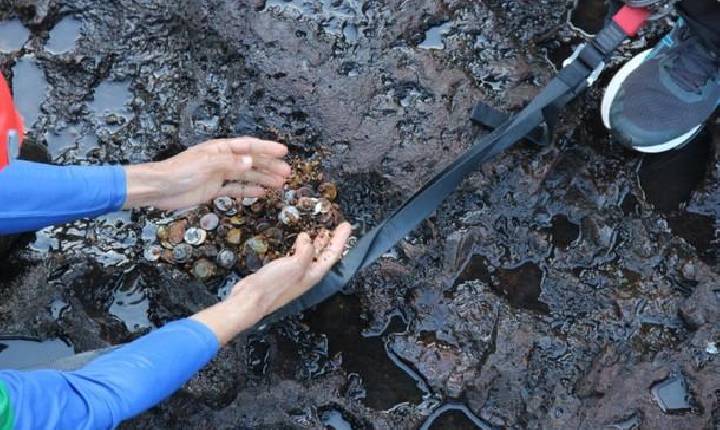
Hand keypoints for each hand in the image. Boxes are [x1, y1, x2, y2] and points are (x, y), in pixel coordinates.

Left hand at [123, 137, 289, 209]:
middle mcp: (222, 160)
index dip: (266, 148)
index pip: (248, 146)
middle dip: (269, 166)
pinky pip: (235, 189)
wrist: (159, 188)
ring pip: (246, 176)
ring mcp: (218, 175)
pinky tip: (261, 193)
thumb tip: (251, 162)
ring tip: (280, 183)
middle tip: (287, 173)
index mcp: (220, 149)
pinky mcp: (213, 189)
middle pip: (250, 162)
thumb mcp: (206, 164)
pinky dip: (248, 191)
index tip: (283, 151)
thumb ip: (229, 163)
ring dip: (262, 179)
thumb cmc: (180, 172)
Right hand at [191, 222, 352, 344]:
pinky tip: (299, 240)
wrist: (251, 299)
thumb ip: (306, 250)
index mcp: (314, 274)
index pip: (332, 254)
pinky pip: (298, 255)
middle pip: (324, 255)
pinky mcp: (282, 272)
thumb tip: (307, 238)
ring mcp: (295, 274)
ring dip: (318, 243)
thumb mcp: (296, 265)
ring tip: (322, 231)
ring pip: (311, 255)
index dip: (340, 239)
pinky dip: (302, 246)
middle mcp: (307, 275)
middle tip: (337, 227)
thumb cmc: (275, 284)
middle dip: (331, 241)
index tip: (346, 225)